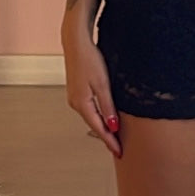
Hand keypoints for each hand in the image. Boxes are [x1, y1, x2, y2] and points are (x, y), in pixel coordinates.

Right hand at [63, 28, 121, 156]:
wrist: (76, 42)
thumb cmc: (90, 60)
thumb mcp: (103, 84)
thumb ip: (108, 106)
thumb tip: (113, 127)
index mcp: (82, 104)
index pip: (99, 128)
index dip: (110, 141)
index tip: (119, 152)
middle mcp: (76, 103)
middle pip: (94, 124)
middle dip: (106, 137)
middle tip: (119, 149)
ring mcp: (75, 97)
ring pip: (91, 117)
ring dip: (102, 127)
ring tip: (114, 137)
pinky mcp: (77, 91)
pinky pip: (89, 109)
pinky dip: (98, 116)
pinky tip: (104, 119)